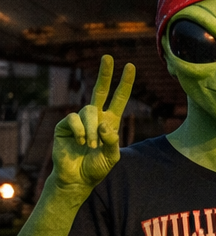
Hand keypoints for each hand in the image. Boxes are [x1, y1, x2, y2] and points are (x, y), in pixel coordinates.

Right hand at [51, 55, 134, 191]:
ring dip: (92, 129)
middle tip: (108, 57)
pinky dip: (80, 131)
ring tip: (91, 145)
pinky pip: (74, 119)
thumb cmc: (97, 167)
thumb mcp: (112, 156)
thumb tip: (104, 125)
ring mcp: (80, 120)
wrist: (78, 178)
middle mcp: (95, 117)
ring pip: (89, 111)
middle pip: (100, 90)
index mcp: (110, 122)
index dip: (125, 84)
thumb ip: (112, 141)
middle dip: (105, 74)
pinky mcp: (65, 126)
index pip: (119, 99)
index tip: (130, 67)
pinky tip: (80, 142)